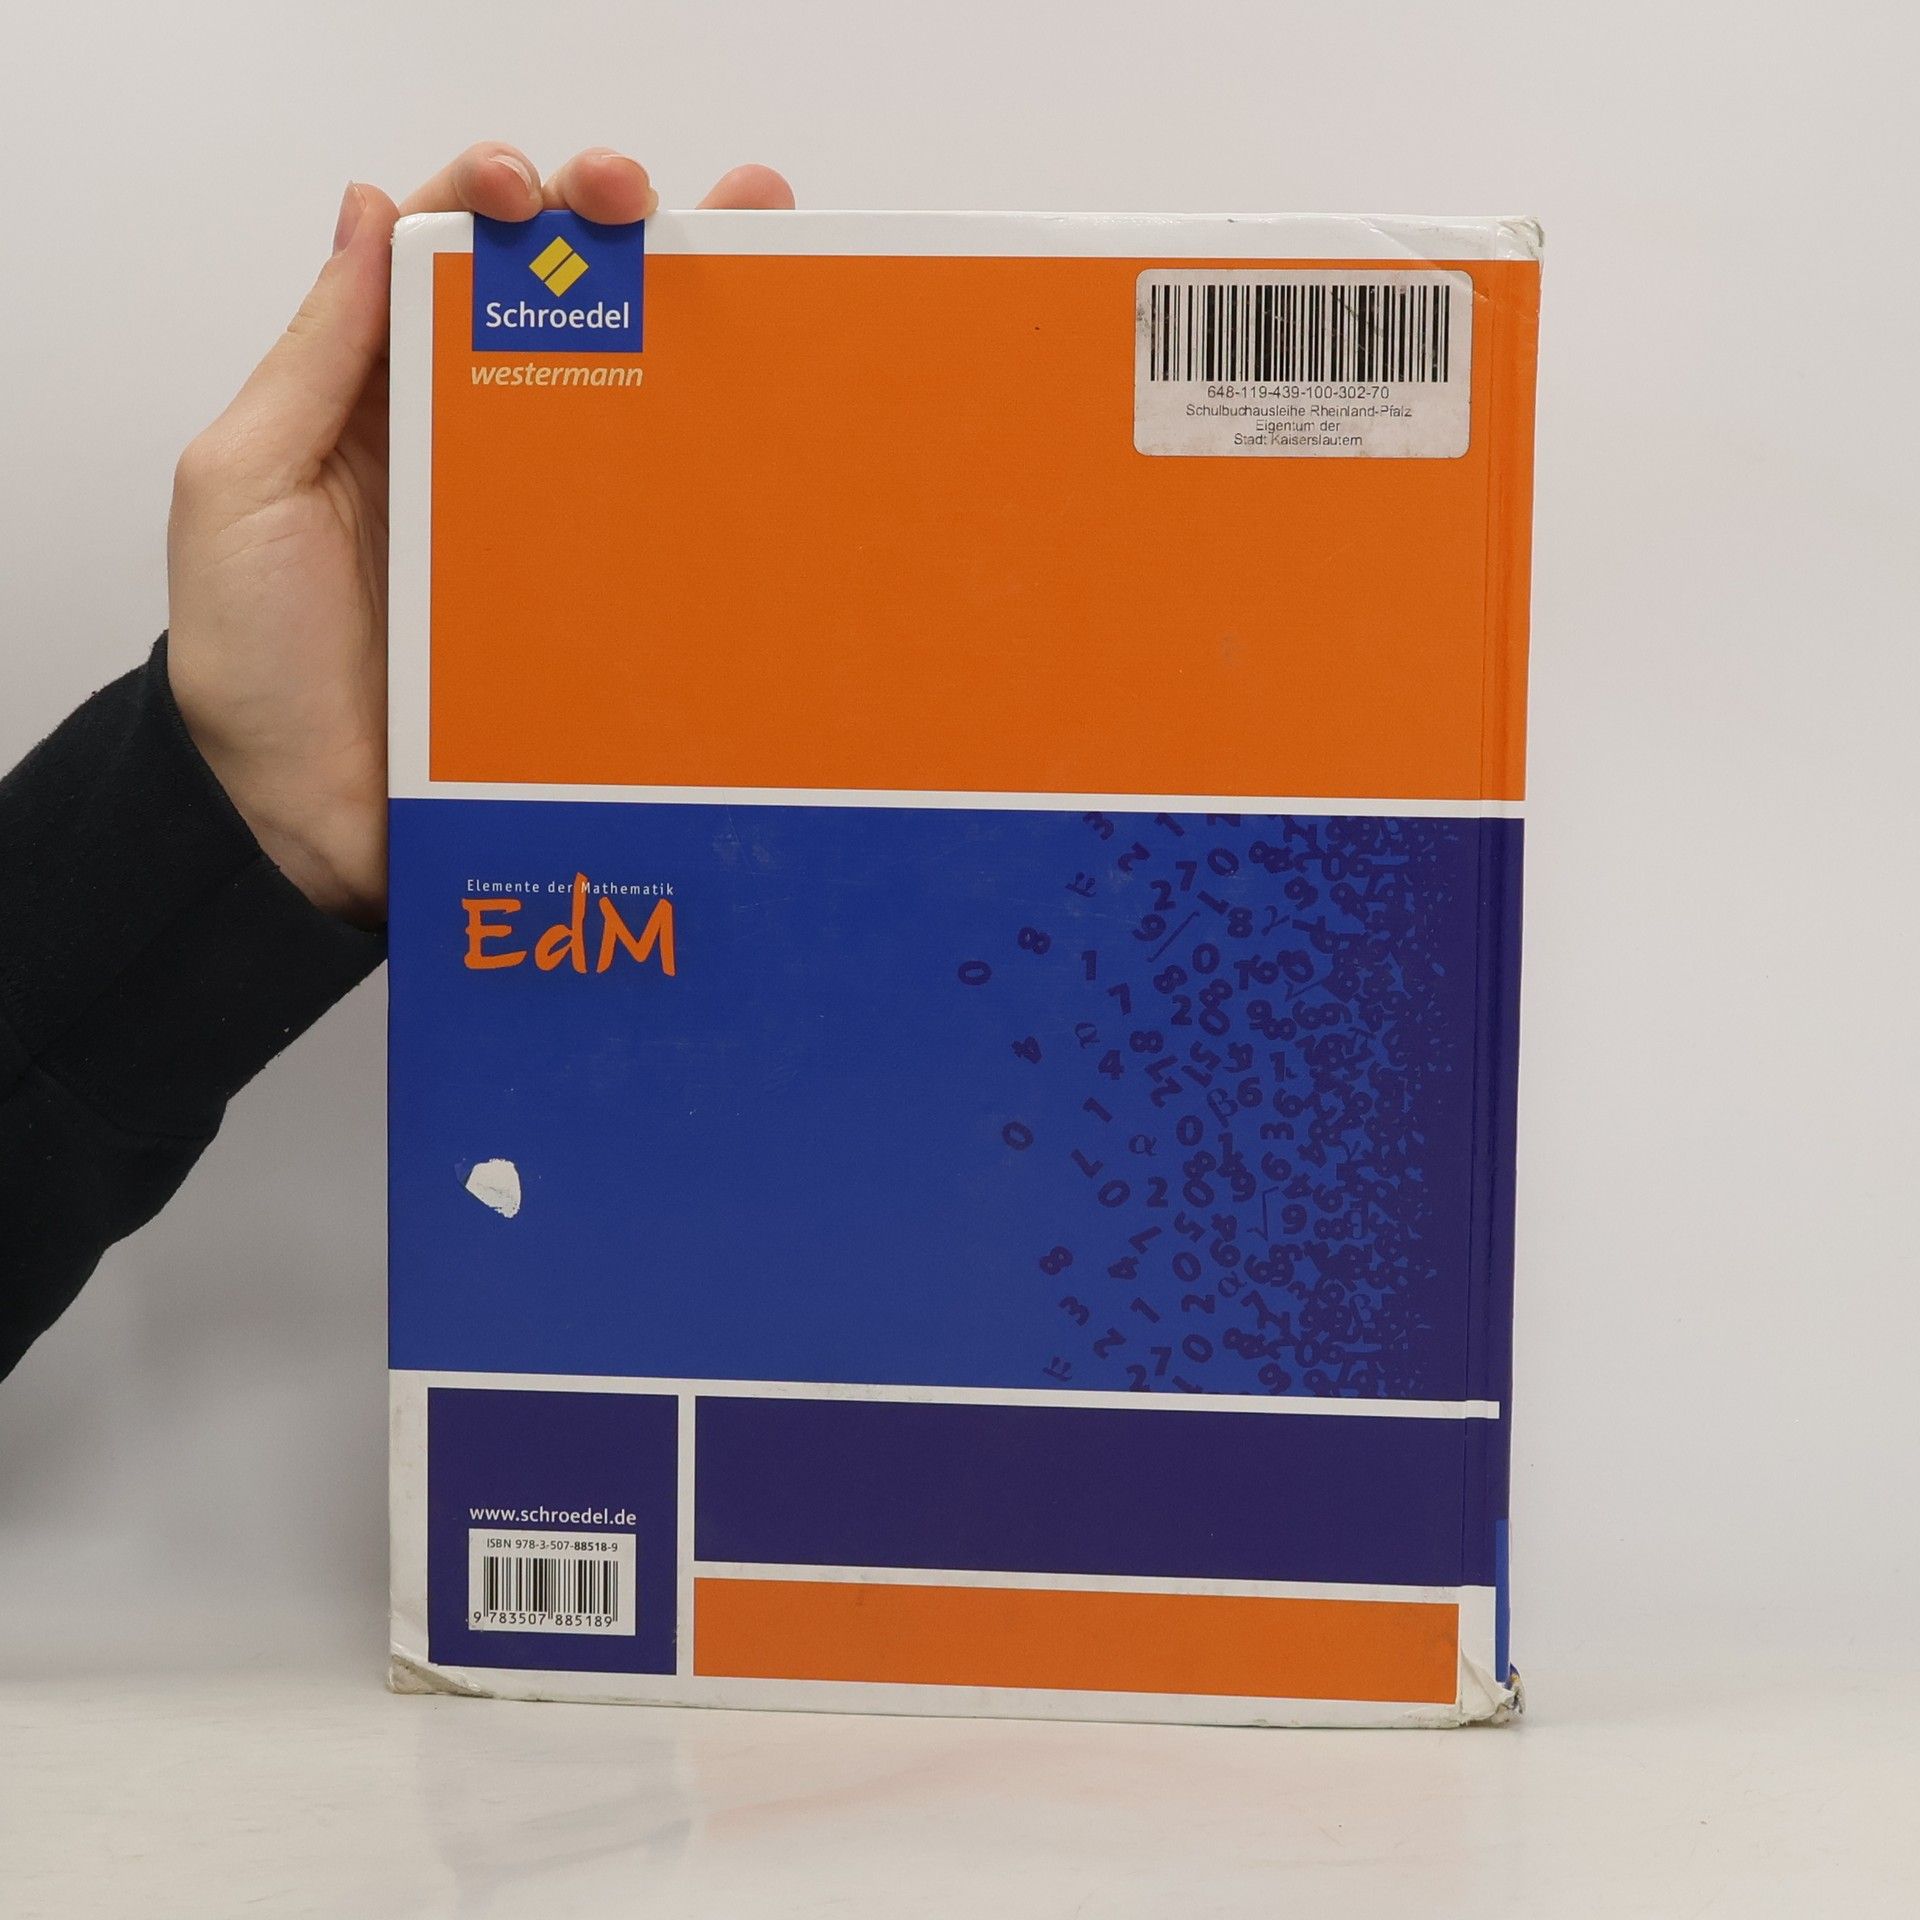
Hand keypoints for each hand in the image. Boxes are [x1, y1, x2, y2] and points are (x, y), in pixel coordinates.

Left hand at [165, 144, 792, 924]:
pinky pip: (659, 520)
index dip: (496, 198)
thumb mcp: (243, 490)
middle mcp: (472, 440)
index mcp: (380, 397)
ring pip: (628, 395)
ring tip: (758, 250)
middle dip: (615, 228)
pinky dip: (715, 463)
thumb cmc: (255, 670)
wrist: (311, 832)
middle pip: (560, 305)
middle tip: (651, 205)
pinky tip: (765, 415)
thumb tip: (369, 210)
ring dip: (694, 312)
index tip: (535, 191)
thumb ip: (312, 359)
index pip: (447, 260)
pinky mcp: (597, 602)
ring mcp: (545, 523)